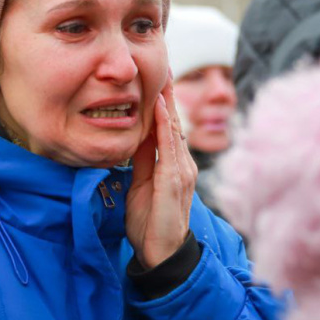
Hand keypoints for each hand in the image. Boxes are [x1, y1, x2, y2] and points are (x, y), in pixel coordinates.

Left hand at [126, 75, 197, 268]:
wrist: (161, 254)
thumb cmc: (150, 222)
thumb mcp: (140, 184)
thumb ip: (142, 160)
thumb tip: (136, 135)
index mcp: (174, 165)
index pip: (169, 127)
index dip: (164, 102)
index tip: (158, 77)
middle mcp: (182, 165)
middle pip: (175, 123)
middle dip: (170, 95)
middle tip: (165, 65)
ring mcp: (182, 173)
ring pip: (175, 131)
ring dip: (169, 104)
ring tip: (163, 79)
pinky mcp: (175, 184)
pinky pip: (170, 151)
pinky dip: (166, 129)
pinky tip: (162, 111)